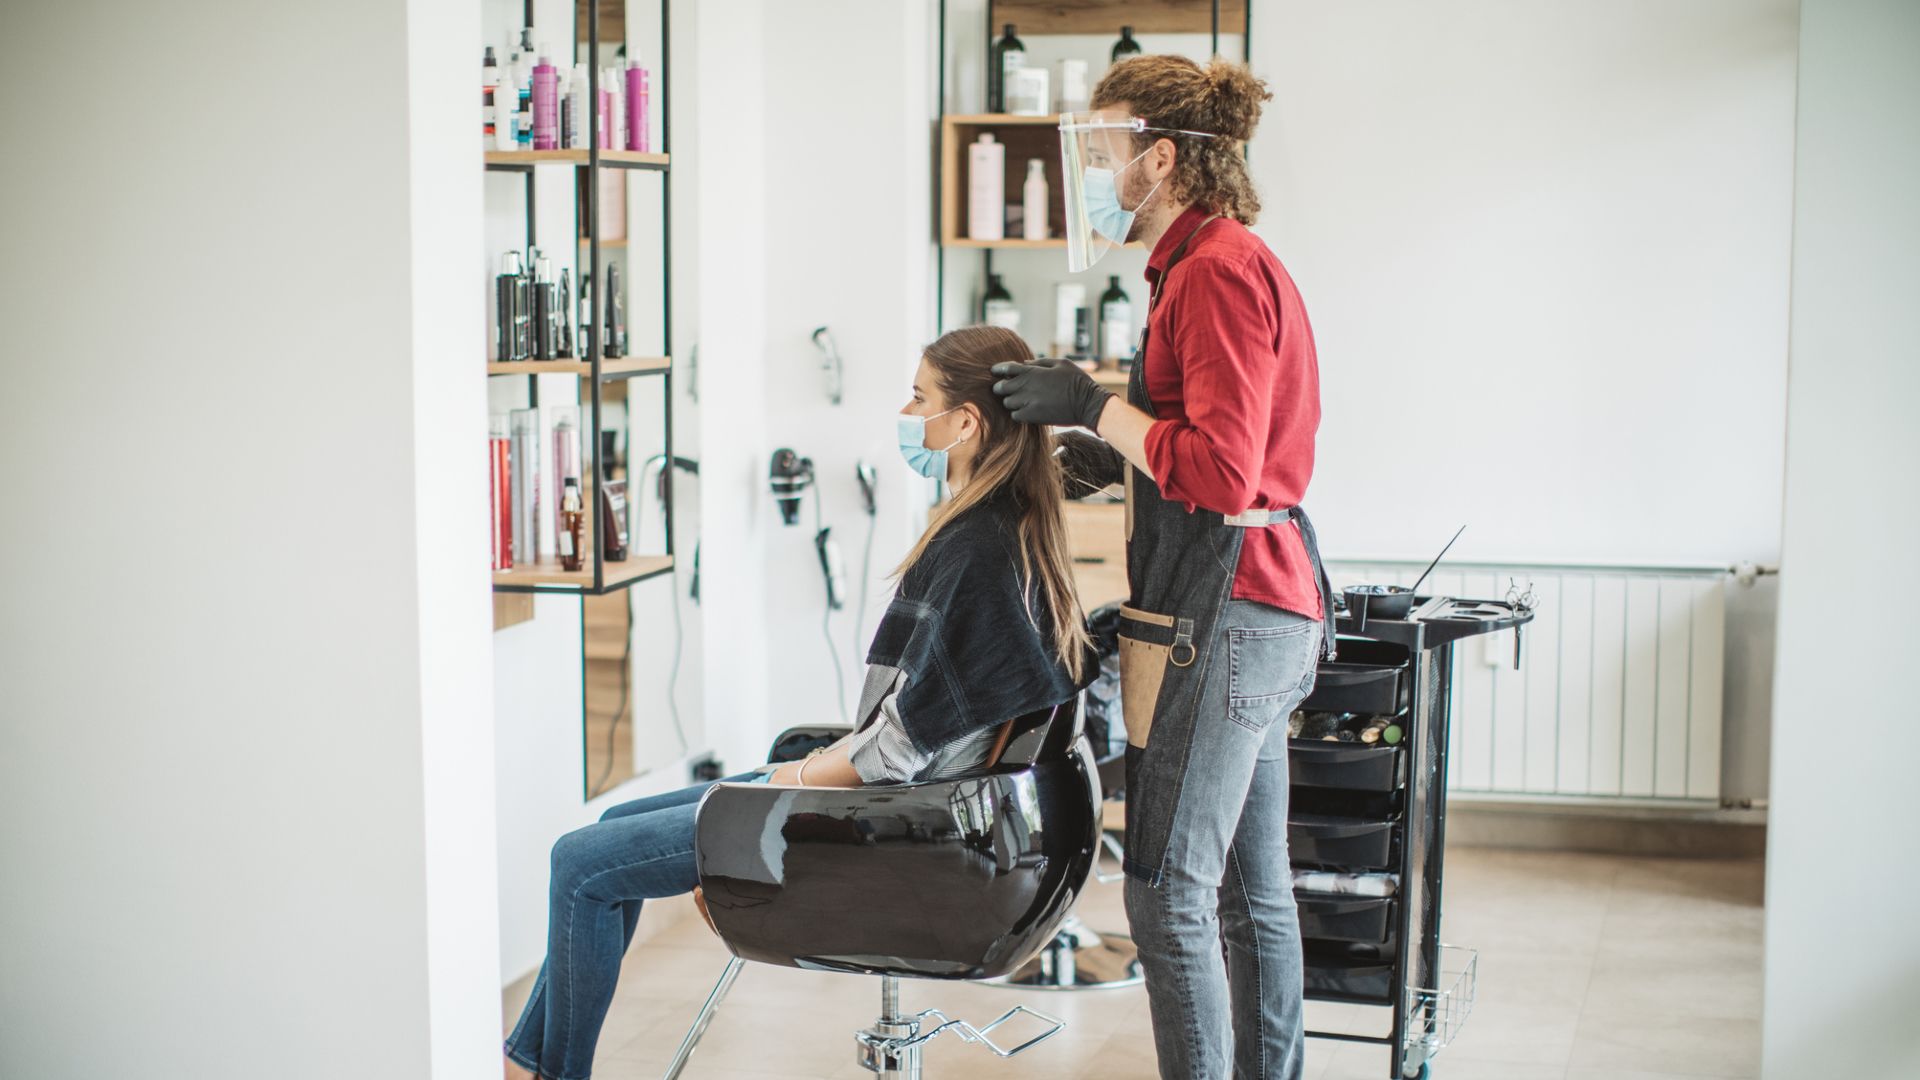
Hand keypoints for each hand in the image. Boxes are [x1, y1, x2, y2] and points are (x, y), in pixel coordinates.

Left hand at [990, 358, 1114, 430]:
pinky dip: (1018, 413)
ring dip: (1011, 401)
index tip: (995, 372)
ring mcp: (1028, 402)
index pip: (1006, 368)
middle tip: (1008, 389)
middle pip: (1000, 387)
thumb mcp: (1061, 363)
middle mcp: (1027, 386)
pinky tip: (1026, 411)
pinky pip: (1015, 416)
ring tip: (1020, 401)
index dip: (998, 369)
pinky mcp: (1032, 416)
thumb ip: (1040, 362)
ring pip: (1007, 403)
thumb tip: (1024, 363)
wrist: (1087, 403)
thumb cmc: (1077, 381)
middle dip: (1001, 388)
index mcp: (1033, 371)